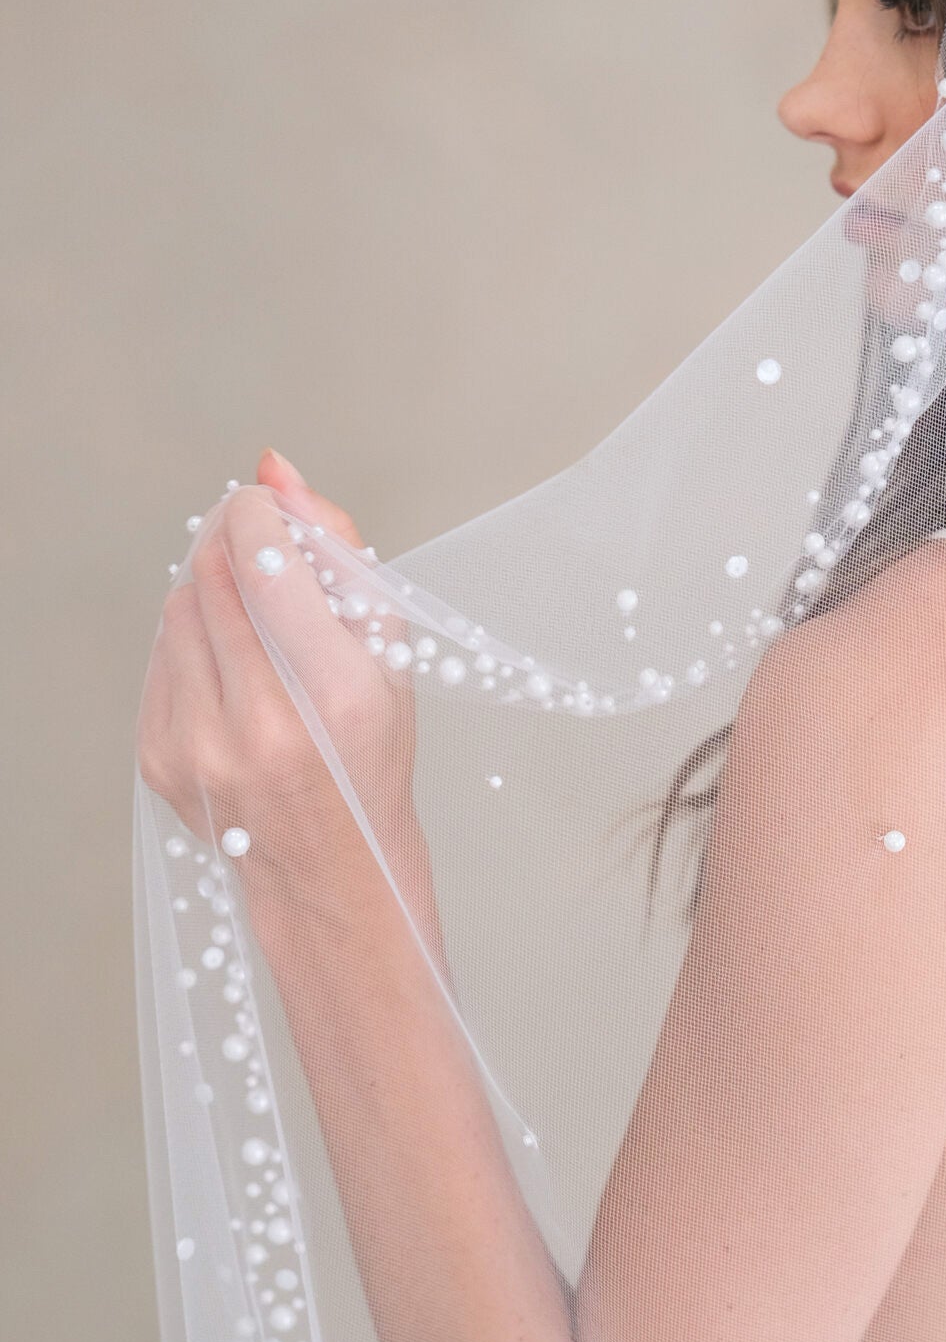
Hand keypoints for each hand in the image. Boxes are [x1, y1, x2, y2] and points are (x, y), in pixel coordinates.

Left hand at [138, 451, 418, 897]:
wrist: (333, 871)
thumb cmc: (371, 756)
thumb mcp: (387, 652)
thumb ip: (336, 552)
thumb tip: (276, 470)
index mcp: (335, 697)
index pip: (265, 565)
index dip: (256, 513)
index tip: (266, 503)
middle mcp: (262, 727)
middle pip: (210, 578)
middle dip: (227, 535)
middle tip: (251, 528)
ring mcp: (201, 748)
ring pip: (177, 611)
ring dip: (206, 583)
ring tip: (247, 599)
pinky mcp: (160, 760)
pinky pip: (161, 659)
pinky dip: (190, 637)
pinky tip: (227, 657)